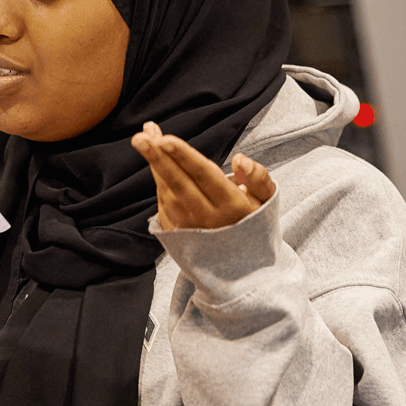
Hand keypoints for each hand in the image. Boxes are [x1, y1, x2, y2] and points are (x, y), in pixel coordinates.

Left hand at [131, 121, 275, 230]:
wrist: (242, 267)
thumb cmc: (253, 222)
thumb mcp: (265, 201)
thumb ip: (258, 177)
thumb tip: (239, 159)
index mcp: (231, 206)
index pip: (205, 176)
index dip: (184, 157)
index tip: (165, 139)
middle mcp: (207, 218)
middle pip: (179, 184)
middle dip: (158, 159)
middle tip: (139, 137)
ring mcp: (188, 228)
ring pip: (167, 192)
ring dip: (155, 164)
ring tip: (145, 138)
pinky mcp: (175, 234)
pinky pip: (163, 202)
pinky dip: (158, 180)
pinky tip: (156, 160)